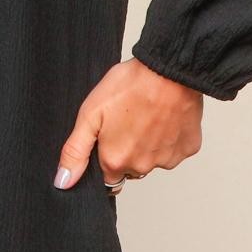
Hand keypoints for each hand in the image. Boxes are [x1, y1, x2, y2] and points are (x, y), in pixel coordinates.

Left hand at [53, 57, 203, 188]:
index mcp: (115, 161)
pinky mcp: (187, 149)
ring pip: (152, 159)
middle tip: (127, 120)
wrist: (169, 70)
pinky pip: (174, 149)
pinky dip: (170, 137)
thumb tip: (63, 181)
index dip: (105, 155)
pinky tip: (165, 116)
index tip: (109, 135)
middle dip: (126, 150)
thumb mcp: (90, 114)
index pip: (105, 175)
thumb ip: (75, 151)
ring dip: (148, 144)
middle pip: (129, 168)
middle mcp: (142, 167)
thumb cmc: (130, 86)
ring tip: (147, 114)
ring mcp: (167, 159)